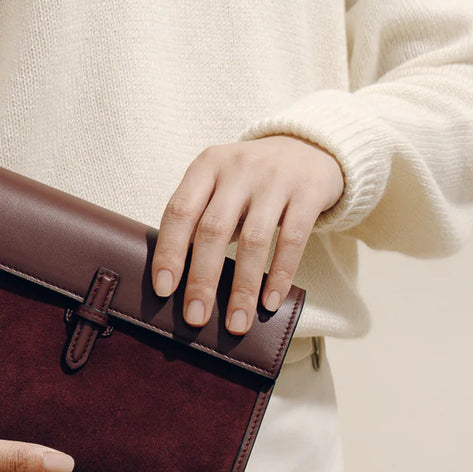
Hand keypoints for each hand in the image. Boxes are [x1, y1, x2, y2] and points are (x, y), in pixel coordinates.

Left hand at [151, 135, 343, 333]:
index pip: (179, 212)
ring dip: (242, 288)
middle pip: (213, 230)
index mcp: (206, 167)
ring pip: (253, 240)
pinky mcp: (308, 192)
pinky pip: (292, 240)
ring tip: (236, 324)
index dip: (169, 252)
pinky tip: (269, 303)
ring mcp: (275, 179)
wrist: (309, 148)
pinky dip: (279, 275)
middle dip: (202, 280)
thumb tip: (177, 286)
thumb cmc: (250, 182)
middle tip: (195, 317)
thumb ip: (200, 220)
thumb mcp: (220, 186)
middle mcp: (238, 169)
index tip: (163, 290)